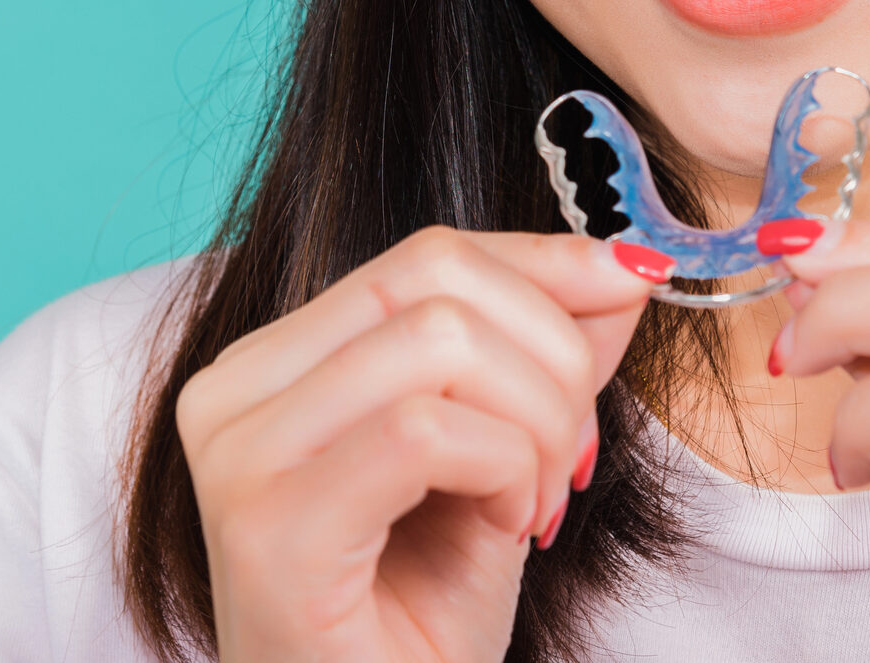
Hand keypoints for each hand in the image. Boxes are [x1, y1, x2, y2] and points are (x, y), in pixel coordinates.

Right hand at [174, 228, 660, 662]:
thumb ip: (547, 353)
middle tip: (576, 454)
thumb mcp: (502, 451)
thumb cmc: (419, 617)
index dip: (545, 262)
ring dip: (537, 420)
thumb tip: (624, 266)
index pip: (426, 254)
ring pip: (439, 342)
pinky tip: (508, 525)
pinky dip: (503, 466)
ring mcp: (238, 454)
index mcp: (278, 359)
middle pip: (434, 278)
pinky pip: (424, 431)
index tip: (635, 285)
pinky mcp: (266, 526)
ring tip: (539, 502)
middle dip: (552, 353)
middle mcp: (234, 388)